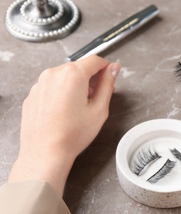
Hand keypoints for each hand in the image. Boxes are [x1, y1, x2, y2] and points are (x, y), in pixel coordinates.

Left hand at [8, 55, 119, 195]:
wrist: (45, 152)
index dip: (107, 67)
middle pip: (79, 67)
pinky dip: (62, 92)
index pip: (95, 60)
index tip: (111, 75)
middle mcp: (54, 74)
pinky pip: (53, 86)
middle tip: (99, 95)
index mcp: (73, 75)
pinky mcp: (34, 94)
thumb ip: (108, 84)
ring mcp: (41, 83)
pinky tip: (67, 110)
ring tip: (82, 106)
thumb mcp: (100, 109)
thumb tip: (113, 70)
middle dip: (92, 78)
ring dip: (77, 85)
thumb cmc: (71, 135)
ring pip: (65, 76)